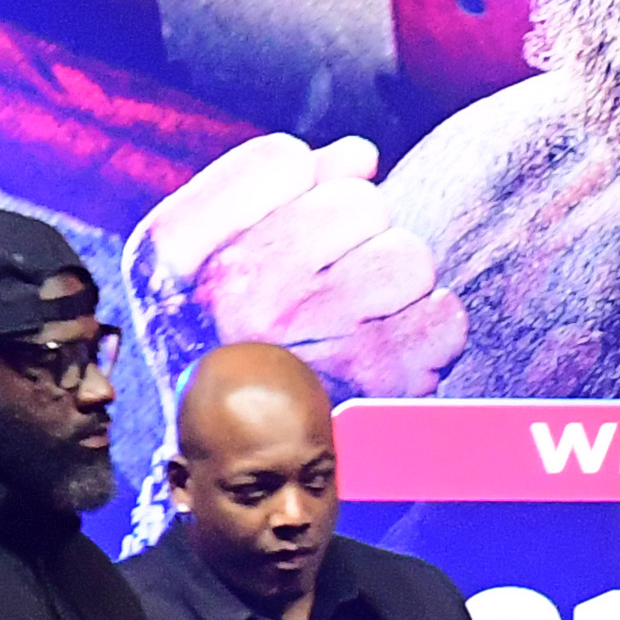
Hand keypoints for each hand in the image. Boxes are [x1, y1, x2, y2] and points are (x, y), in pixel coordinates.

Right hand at [129, 133, 468, 393]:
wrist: (238, 464)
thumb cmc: (223, 342)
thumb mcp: (200, 263)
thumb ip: (265, 191)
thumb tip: (359, 155)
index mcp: (175, 254)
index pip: (283, 160)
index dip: (302, 187)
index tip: (288, 231)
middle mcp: (235, 294)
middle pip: (360, 203)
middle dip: (358, 234)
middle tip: (331, 282)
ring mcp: (307, 341)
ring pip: (410, 257)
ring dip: (397, 284)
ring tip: (359, 318)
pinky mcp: (374, 387)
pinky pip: (444, 316)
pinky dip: (429, 333)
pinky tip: (388, 353)